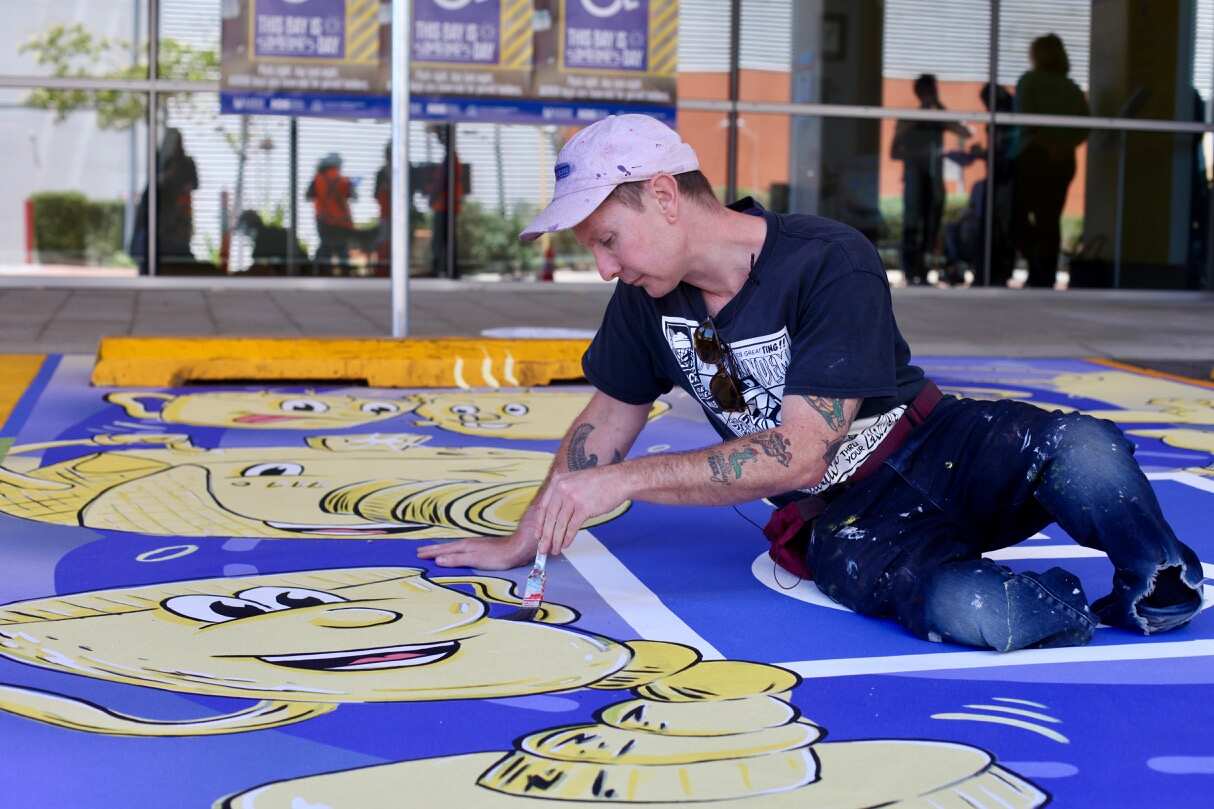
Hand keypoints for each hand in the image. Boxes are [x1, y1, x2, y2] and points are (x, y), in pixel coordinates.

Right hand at [416, 531, 535, 569]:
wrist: (517, 549)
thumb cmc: (498, 556)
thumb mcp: (475, 560)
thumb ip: (457, 559)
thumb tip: (438, 560)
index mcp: (465, 546)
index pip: (443, 550)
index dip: (431, 552)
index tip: (418, 553)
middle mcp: (469, 544)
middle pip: (447, 547)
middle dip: (433, 548)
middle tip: (420, 550)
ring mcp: (475, 545)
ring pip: (453, 547)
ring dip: (442, 549)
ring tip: (433, 550)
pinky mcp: (482, 548)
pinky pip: (460, 549)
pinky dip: (452, 550)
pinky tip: (455, 552)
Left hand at [535, 466, 627, 557]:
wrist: (619, 479)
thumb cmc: (600, 482)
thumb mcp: (575, 481)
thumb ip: (563, 494)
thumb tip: (553, 514)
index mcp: (558, 481)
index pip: (543, 506)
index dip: (539, 523)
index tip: (538, 535)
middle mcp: (562, 488)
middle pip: (550, 517)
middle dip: (545, 536)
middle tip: (542, 548)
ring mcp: (573, 498)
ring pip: (560, 524)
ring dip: (556, 540)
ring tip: (554, 549)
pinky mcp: (584, 508)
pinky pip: (572, 527)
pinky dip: (567, 538)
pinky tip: (565, 544)